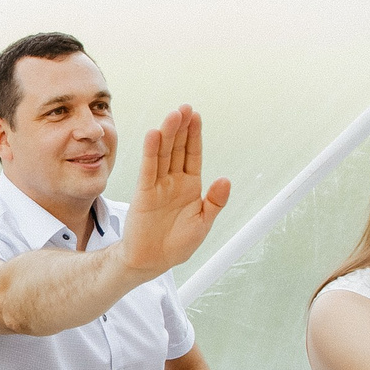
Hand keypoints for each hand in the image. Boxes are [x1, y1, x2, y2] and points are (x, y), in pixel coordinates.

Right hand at [116, 107, 231, 277]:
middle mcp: (173, 181)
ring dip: (167, 134)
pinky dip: (150, 152)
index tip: (196, 116)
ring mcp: (158, 186)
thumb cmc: (177, 243)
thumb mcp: (203, 222)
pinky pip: (148, 170)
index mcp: (189, 185)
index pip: (192, 154)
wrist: (152, 261)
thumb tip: (226, 179)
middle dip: (181, 128)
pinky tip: (153, 135)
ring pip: (163, 154)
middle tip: (185, 107)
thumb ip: (215, 201)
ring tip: (173, 115)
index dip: (194, 135)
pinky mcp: (144, 194)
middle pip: (177, 148)